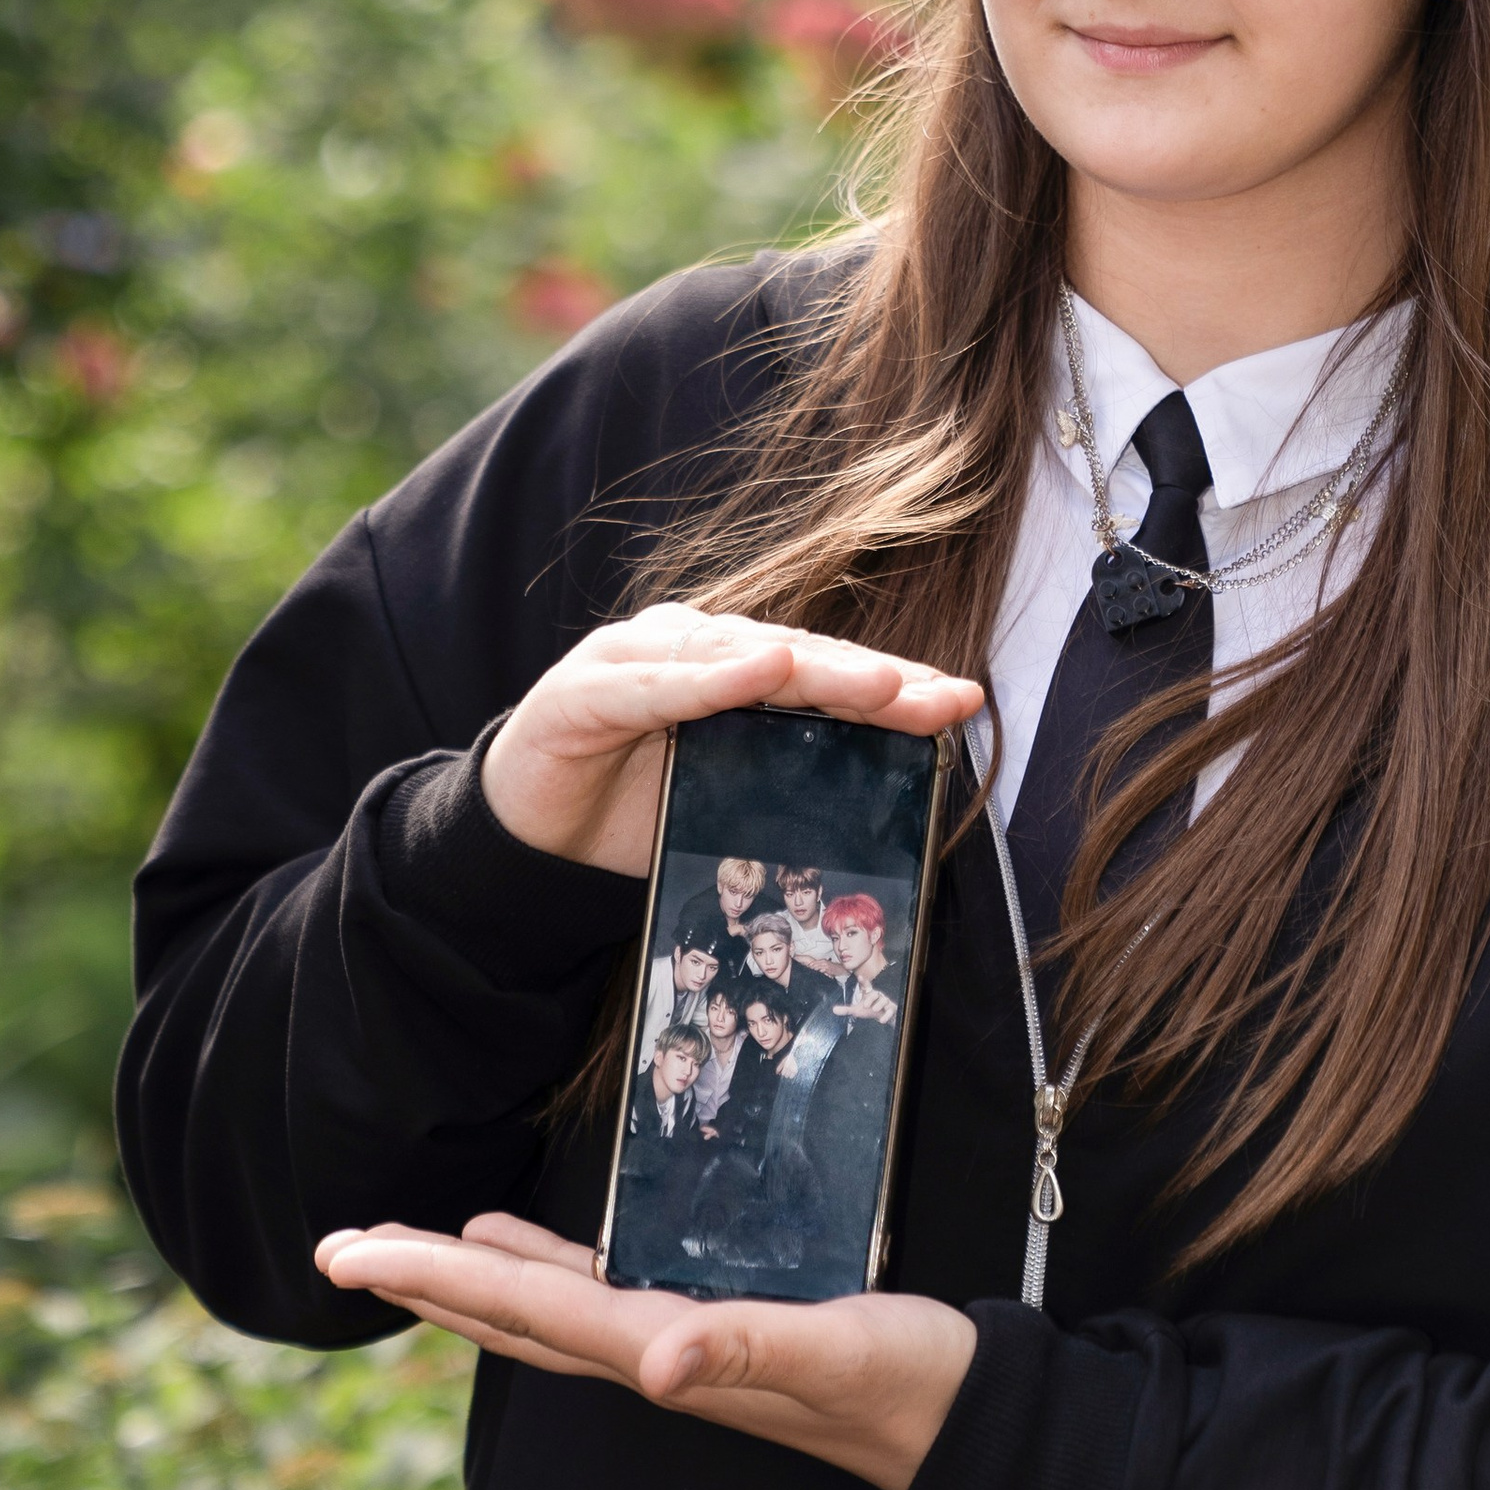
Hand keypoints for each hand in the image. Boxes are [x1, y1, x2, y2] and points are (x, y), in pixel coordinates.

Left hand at [313, 1213, 976, 1489]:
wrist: (973, 1428)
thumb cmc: (914, 1383)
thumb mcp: (837, 1351)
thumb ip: (748, 1350)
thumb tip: (655, 1363)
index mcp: (666, 1353)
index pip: (524, 1311)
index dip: (431, 1275)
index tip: (348, 1251)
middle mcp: (656, 1358)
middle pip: (510, 1319)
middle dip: (418, 1282)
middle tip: (333, 1249)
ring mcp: (683, 1353)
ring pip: (545, 1314)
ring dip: (466, 1284)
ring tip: (401, 1249)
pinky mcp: (718, 1335)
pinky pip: (600, 1305)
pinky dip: (544, 1277)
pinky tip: (526, 1251)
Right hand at [479, 601, 981, 871]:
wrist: (527, 842)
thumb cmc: (631, 813)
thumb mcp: (728, 801)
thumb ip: (790, 782)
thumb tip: (888, 803)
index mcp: (728, 666)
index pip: (823, 671)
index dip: (893, 685)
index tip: (962, 703)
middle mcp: (689, 646)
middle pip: (795, 657)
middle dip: (874, 677)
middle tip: (940, 698)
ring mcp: (634, 660)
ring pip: (737, 656)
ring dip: (812, 668)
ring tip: (879, 682)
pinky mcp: (582, 692)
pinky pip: (656, 684)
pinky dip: (711, 677)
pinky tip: (761, 671)